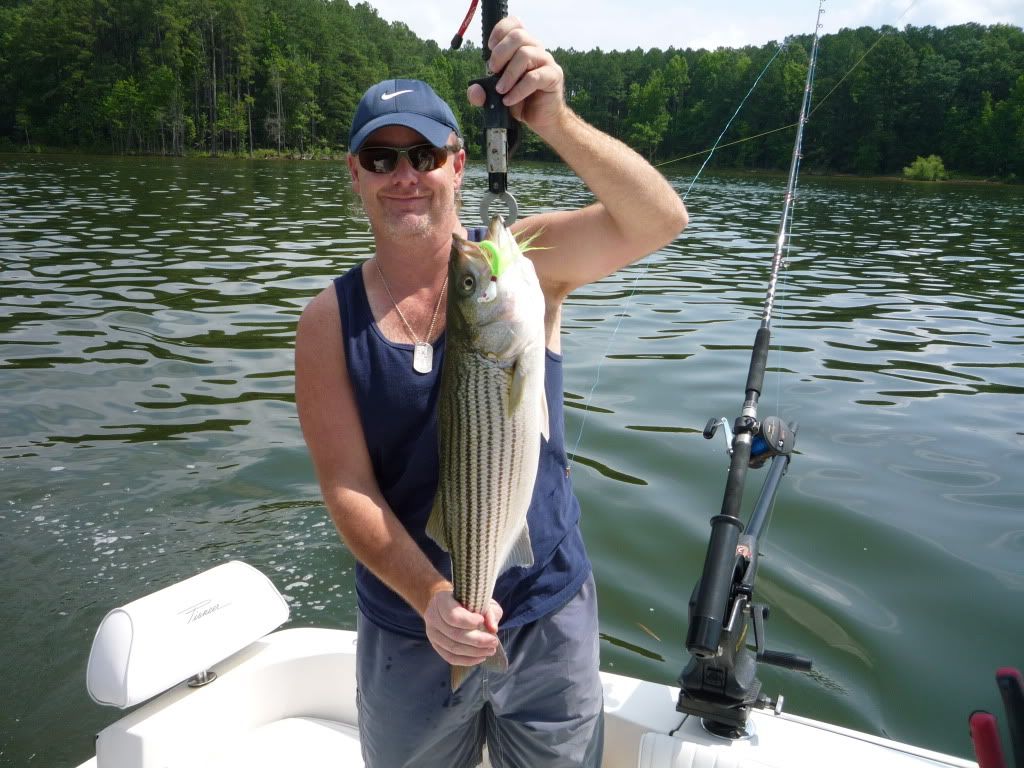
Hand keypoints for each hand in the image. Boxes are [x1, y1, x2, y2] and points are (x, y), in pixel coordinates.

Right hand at [423, 588, 502, 666]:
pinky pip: (450, 657)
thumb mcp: (480, 599)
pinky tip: (480, 658)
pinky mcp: (436, 645)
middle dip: (478, 640)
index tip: (482, 621)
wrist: (450, 604)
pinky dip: (467, 660)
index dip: (469, 621)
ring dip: (475, 652)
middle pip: (454, 634)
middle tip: (494, 642)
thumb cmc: (468, 600)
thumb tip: (493, 629)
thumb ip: (488, 612)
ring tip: (490, 650)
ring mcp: (432, 633)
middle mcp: (433, 617)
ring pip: (453, 648)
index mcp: (442, 600)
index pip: (453, 616)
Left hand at [467, 17, 565, 133]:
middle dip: (500, 53)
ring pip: (525, 54)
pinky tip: (509, 100)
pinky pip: (534, 77)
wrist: (541, 118)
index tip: (489, 48)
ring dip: (508, 74)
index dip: (500, 31)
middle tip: (492, 71)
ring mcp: (546, 61)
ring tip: (500, 90)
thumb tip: (474, 90)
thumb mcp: (496, 96)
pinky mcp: (553, 76)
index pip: (515, 23)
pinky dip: (518, 90)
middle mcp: (536, 49)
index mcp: (523, 46)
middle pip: (518, 36)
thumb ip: (482, 92)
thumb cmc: (521, 101)